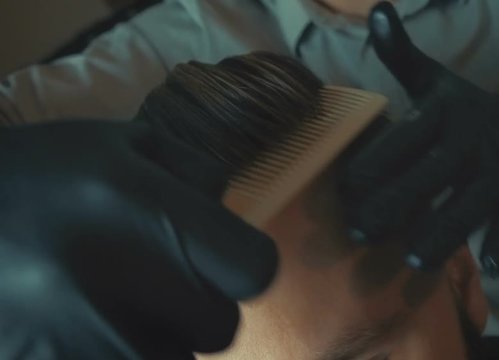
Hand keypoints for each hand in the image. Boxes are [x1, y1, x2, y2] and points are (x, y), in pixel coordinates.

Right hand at [0, 121, 276, 358]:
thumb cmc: (32, 174)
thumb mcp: (115, 143)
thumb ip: (192, 170)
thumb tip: (229, 208)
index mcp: (142, 212)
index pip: (253, 269)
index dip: (241, 264)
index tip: (221, 257)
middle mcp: (118, 285)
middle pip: (219, 325)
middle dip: (198, 304)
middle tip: (155, 280)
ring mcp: (84, 345)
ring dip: (158, 338)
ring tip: (110, 303)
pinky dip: (118, 351)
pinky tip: (81, 325)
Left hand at [342, 2, 498, 275]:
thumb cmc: (460, 108)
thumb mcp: (432, 78)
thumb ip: (400, 52)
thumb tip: (376, 8)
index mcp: (444, 112)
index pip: (406, 137)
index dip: (376, 163)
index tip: (346, 188)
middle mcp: (471, 140)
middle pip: (435, 173)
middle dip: (398, 203)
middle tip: (361, 232)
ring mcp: (498, 169)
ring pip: (473, 202)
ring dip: (446, 230)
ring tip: (412, 259)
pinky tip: (490, 267)